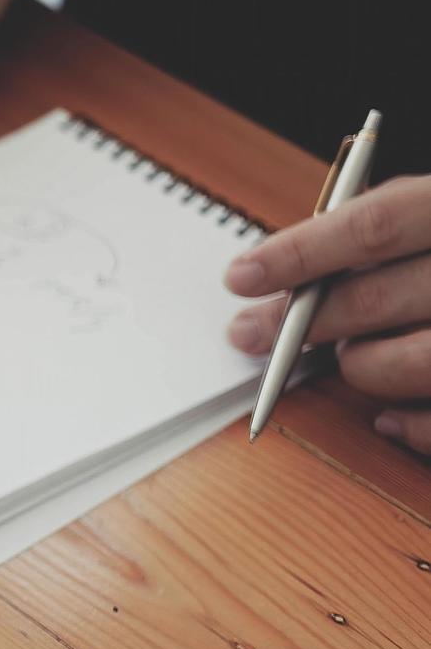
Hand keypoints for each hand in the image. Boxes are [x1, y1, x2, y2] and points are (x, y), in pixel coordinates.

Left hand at [227, 175, 430, 453]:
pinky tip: (387, 417)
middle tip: (252, 334)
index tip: (240, 275)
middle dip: (301, 322)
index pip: (378, 224)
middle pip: (379, 298)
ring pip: (409, 362)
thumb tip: (289, 273)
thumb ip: (388, 231)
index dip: (302, 251)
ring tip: (353, 360)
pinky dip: (409, 425)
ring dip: (361, 367)